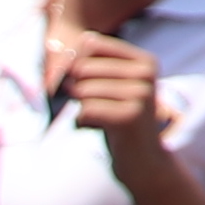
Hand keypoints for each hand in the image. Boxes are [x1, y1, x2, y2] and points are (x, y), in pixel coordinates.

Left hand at [54, 34, 172, 177]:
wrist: (143, 161)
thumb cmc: (117, 118)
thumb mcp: (110, 87)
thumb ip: (85, 67)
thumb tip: (58, 65)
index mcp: (144, 60)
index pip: (90, 43)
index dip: (73, 62)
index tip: (80, 82)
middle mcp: (146, 73)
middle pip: (82, 68)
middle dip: (76, 89)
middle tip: (94, 106)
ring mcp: (141, 94)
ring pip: (82, 90)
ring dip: (81, 108)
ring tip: (100, 118)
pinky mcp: (130, 116)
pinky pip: (86, 111)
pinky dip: (83, 122)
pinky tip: (100, 129)